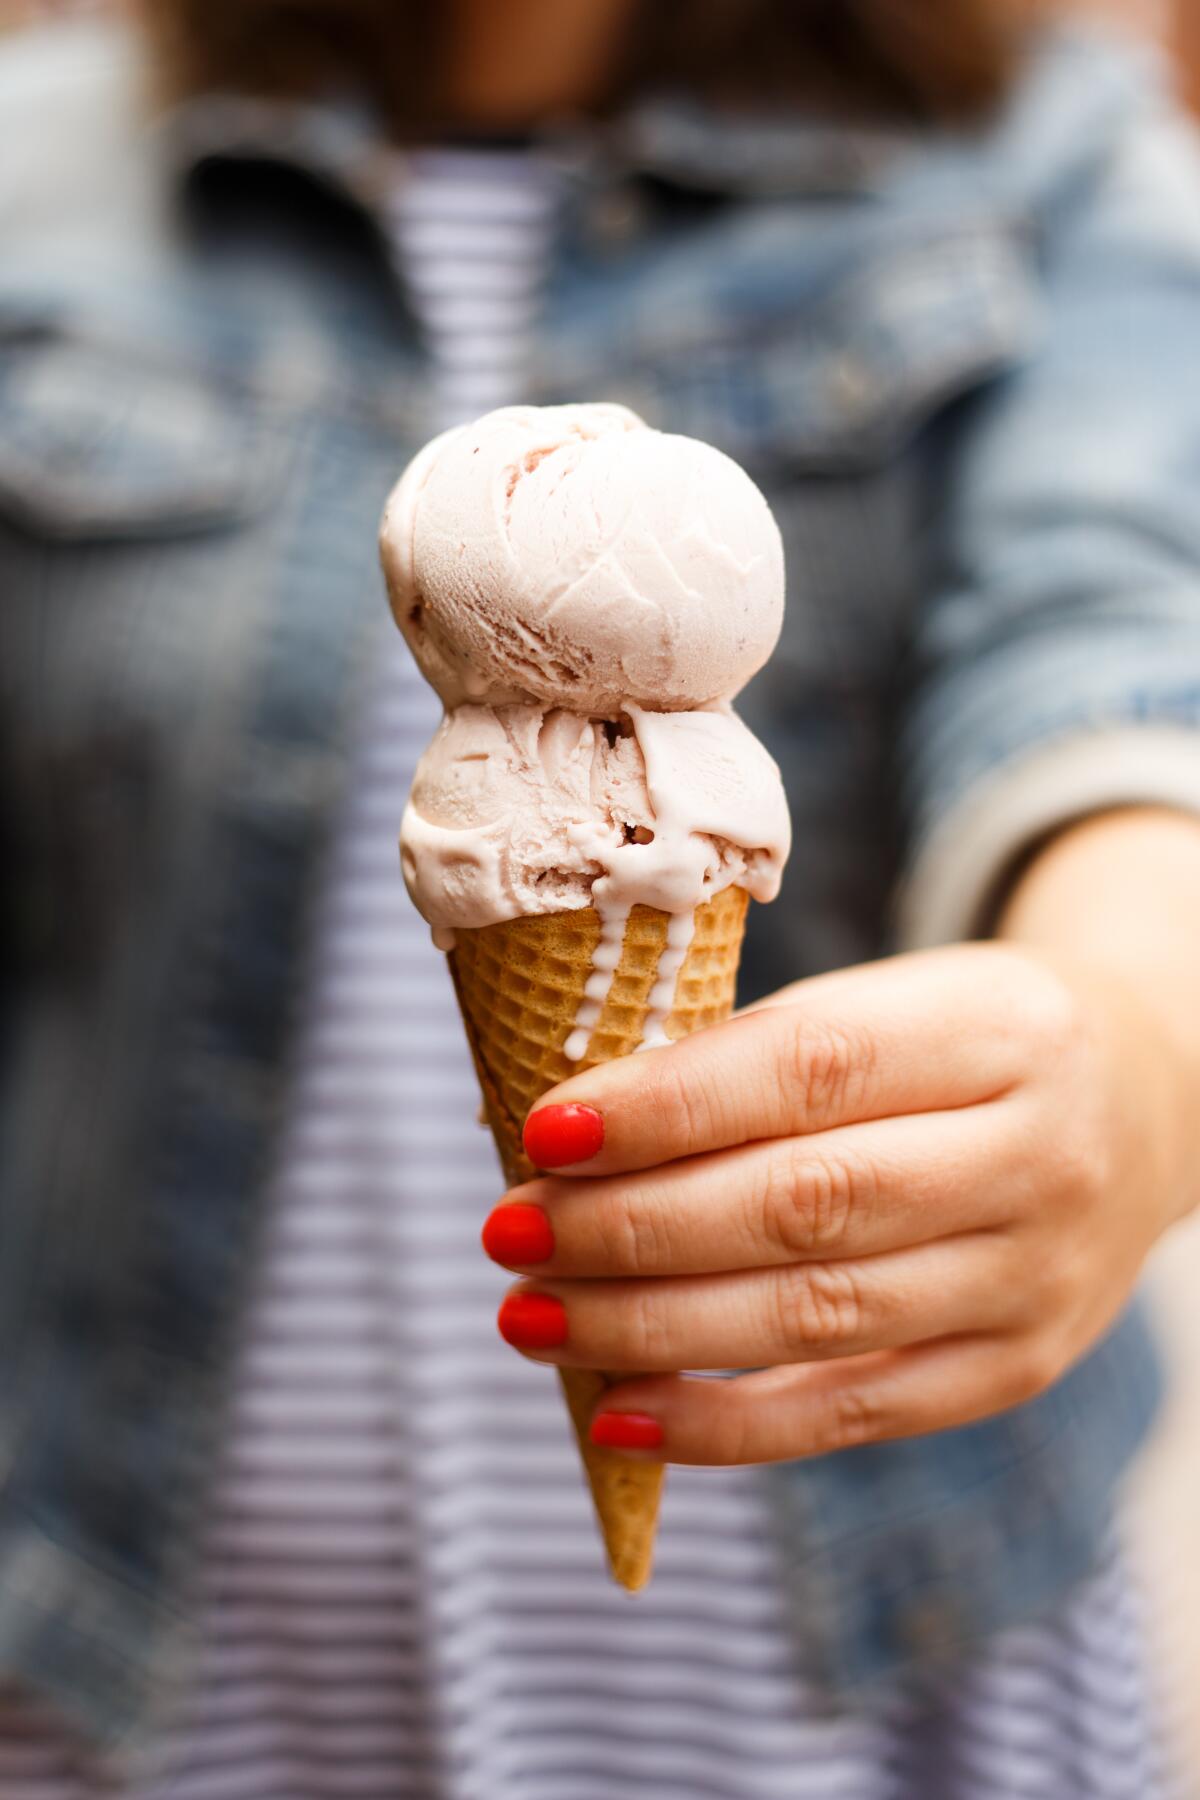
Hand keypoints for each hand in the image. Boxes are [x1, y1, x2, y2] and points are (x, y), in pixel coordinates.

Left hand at [482, 941, 1193, 1465]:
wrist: (1145, 1105)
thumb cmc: (966, 1042)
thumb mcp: (895, 1000)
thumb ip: (758, 1058)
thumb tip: (572, 1133)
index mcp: (997, 1029)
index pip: (812, 1068)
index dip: (670, 1105)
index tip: (548, 1127)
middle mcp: (1036, 1157)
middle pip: (808, 1204)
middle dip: (636, 1226)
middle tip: (511, 1229)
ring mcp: (1033, 1277)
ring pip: (820, 1317)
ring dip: (654, 1326)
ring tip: (532, 1315)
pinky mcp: (1013, 1368)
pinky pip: (854, 1414)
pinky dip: (727, 1424)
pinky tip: (621, 1411)